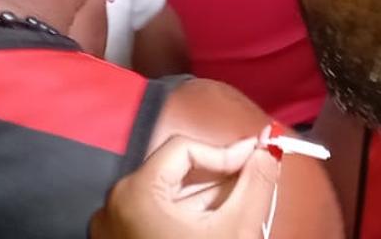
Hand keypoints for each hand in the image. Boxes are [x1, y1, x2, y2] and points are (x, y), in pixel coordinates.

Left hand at [92, 135, 278, 238]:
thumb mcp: (236, 230)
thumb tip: (268, 150)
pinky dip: (185, 217)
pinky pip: (154, 218)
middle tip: (253, 176)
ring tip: (239, 202)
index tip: (256, 157)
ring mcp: (112, 230)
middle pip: (173, 172)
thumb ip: (255, 183)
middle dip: (217, 175)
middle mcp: (115, 206)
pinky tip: (214, 223)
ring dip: (204, 197)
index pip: (184, 149)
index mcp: (135, 192)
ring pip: (165, 197)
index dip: (224, 152)